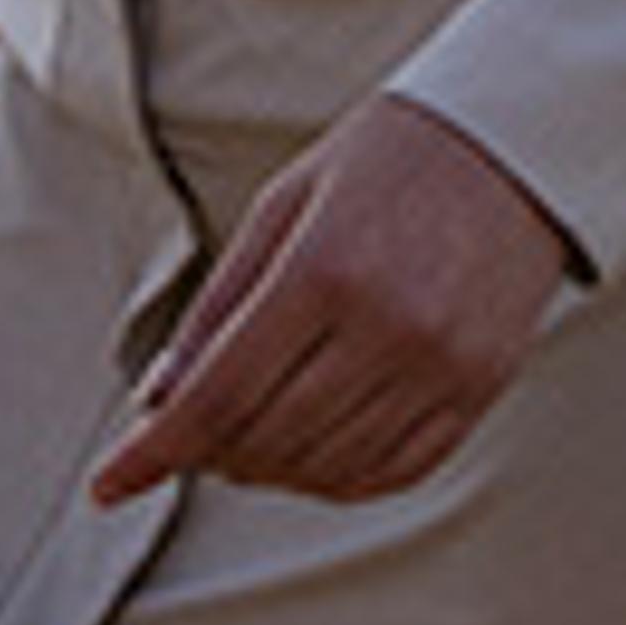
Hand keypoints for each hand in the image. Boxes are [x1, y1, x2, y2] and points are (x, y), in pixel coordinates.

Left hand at [92, 95, 570, 508]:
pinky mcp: (482, 384)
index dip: (152, 452)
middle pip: (265, 441)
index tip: (109, 484)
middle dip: (207, 454)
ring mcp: (442, 362)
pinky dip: (338, 478)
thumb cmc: (391, 158)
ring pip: (324, 468)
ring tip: (251, 438)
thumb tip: (158, 402)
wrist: (516, 140)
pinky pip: (394, 470)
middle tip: (190, 434)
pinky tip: (315, 452)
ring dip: (269, 470)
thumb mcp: (286, 202)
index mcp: (327, 268)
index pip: (218, 396)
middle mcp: (389, 324)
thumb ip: (219, 304)